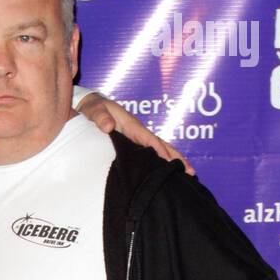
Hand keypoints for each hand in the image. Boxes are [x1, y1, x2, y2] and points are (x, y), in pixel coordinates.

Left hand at [76, 91, 195, 175]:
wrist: (89, 105)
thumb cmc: (92, 108)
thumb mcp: (93, 110)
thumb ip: (100, 117)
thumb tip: (109, 126)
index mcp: (131, 125)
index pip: (149, 140)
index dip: (159, 150)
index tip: (168, 161)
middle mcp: (139, 131)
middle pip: (162, 145)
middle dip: (176, 157)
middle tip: (190, 172)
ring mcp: (138, 137)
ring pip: (161, 149)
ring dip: (174, 160)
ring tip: (188, 174)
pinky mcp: (135, 142)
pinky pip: (152, 152)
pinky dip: (164, 160)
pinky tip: (167, 171)